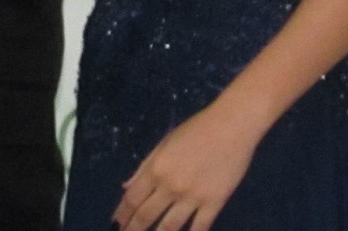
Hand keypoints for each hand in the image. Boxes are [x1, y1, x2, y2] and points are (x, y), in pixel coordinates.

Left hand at [113, 108, 257, 230]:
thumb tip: (126, 187)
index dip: (122, 214)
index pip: (132, 198)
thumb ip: (144, 166)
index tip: (116, 224)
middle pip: (146, 215)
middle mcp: (171, 185)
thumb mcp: (164, 143)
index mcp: (157, 168)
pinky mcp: (214, 203)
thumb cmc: (196, 129)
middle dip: (133, 229)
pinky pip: (199, 228)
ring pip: (169, 227)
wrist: (231, 126)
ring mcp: (193, 196)